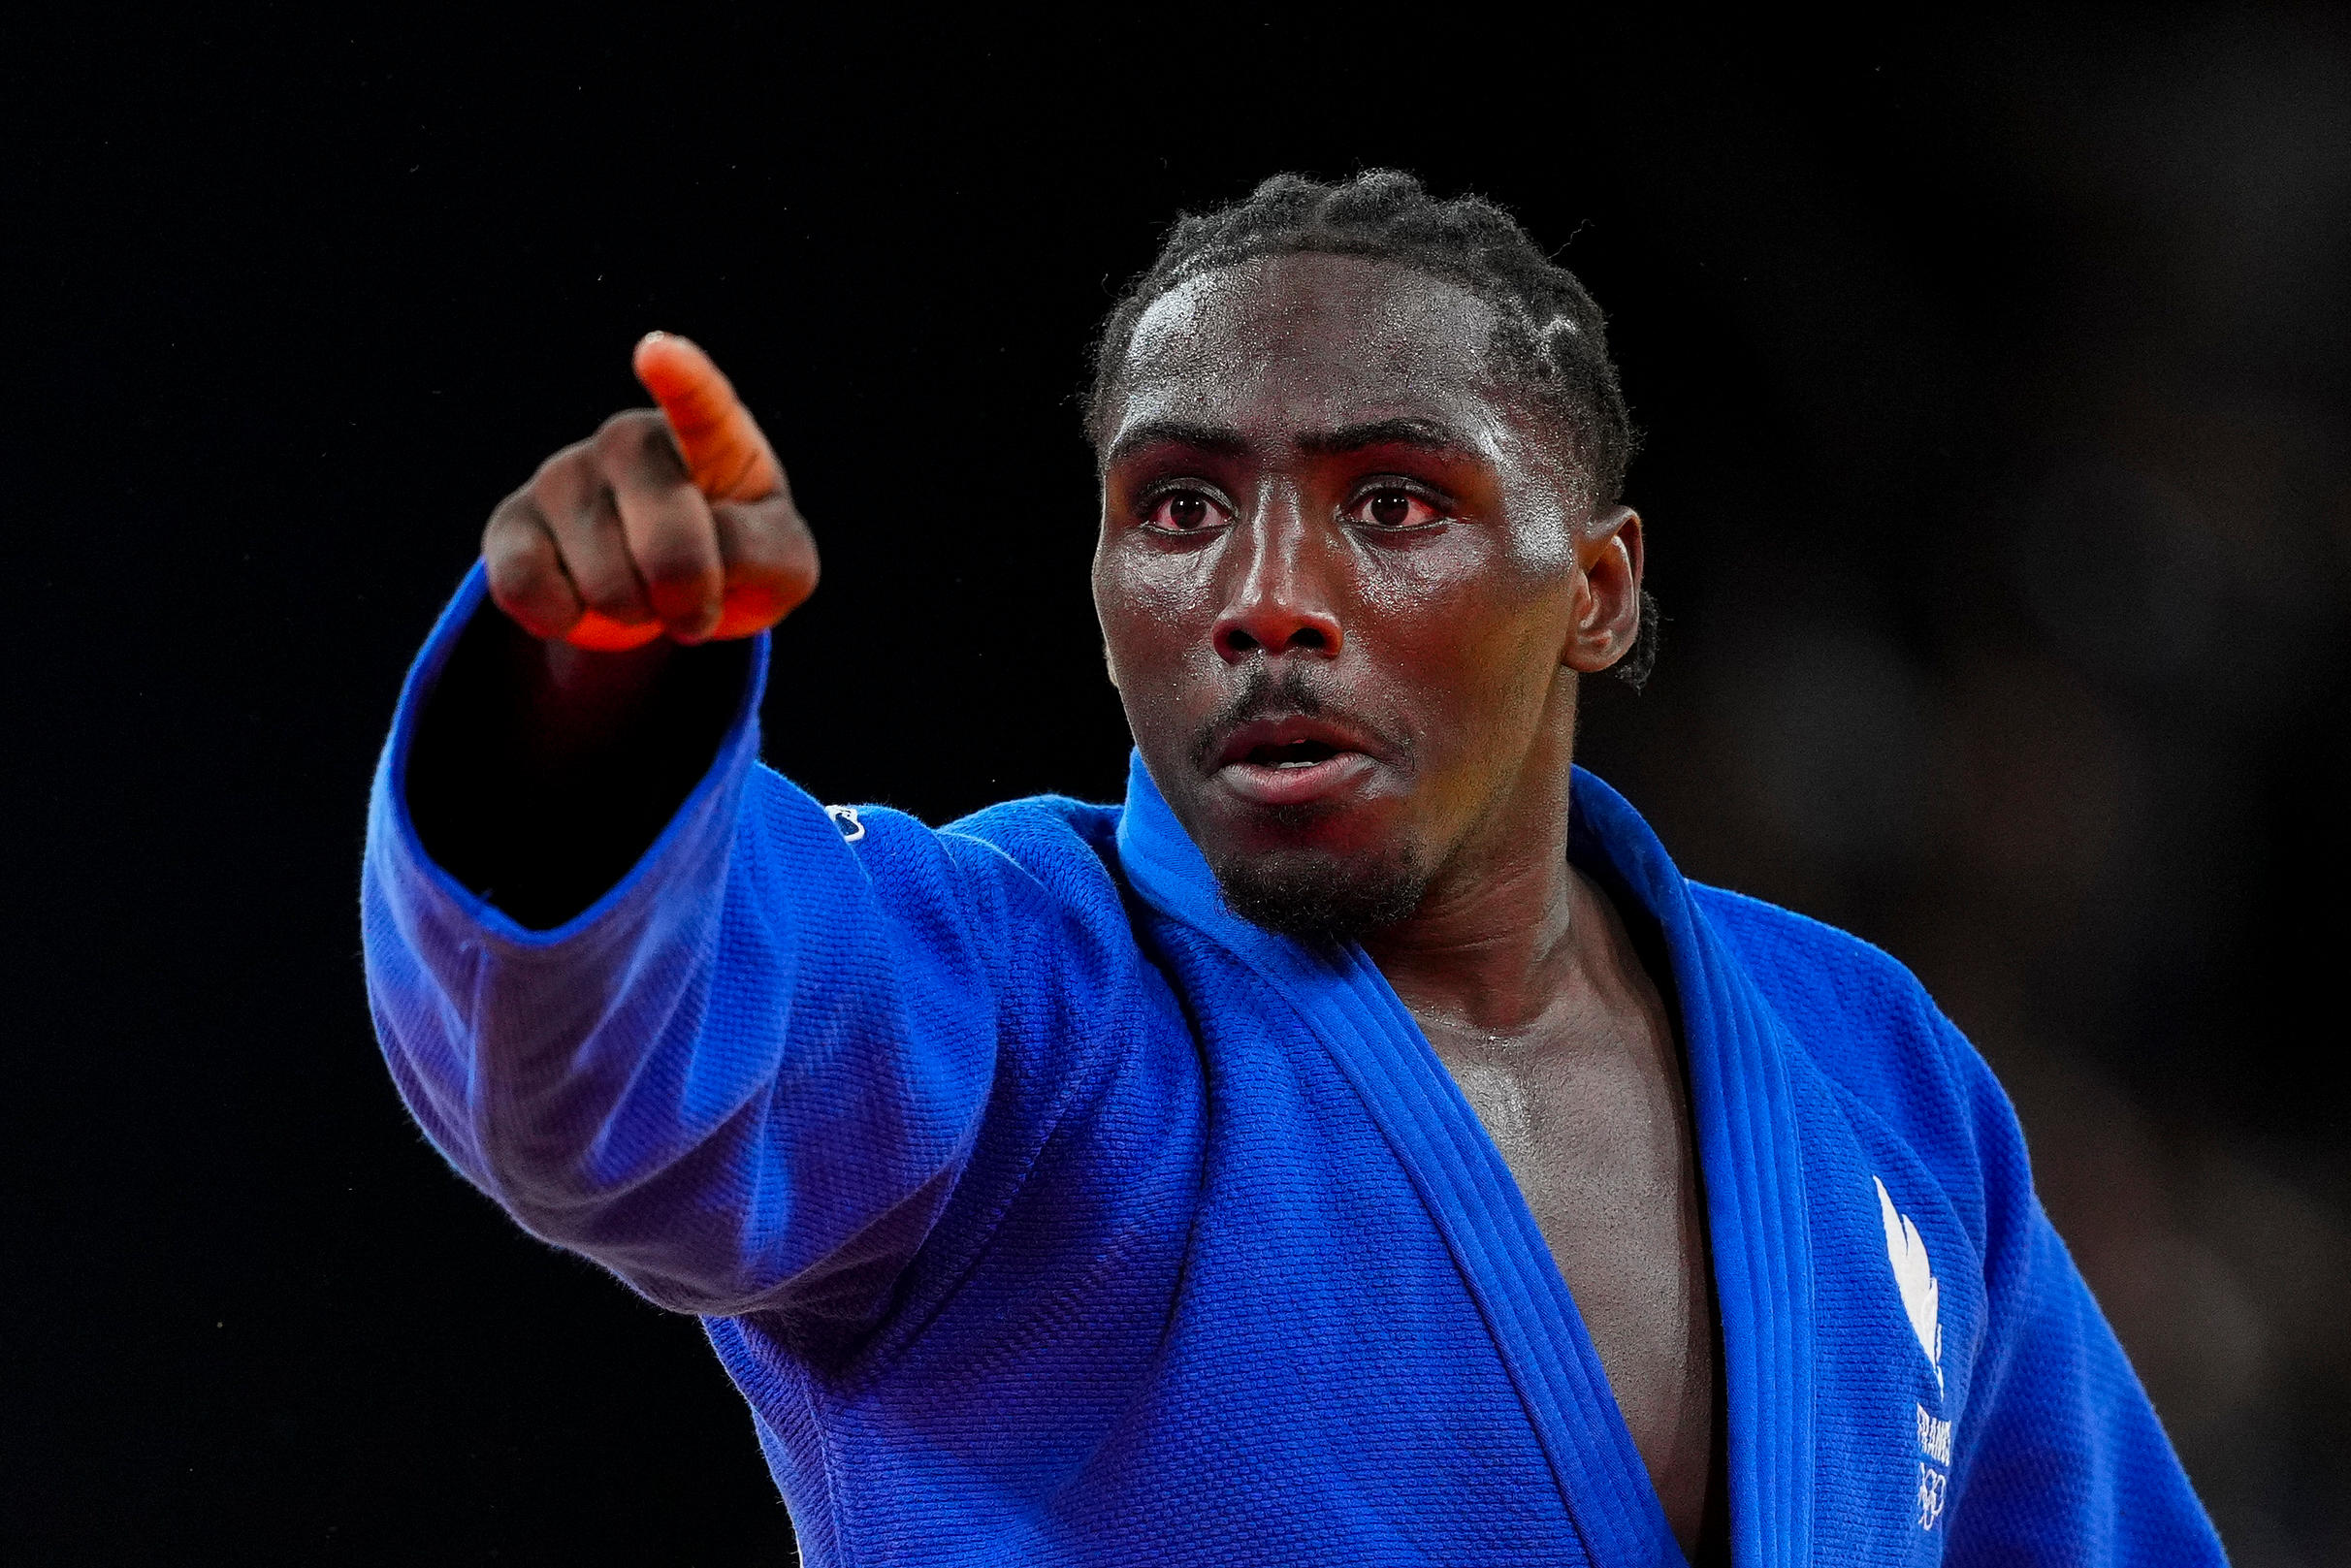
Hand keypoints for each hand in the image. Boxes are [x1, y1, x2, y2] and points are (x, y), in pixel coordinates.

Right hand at [482, 334, 819, 650]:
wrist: (665, 587)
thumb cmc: (737, 557)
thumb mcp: (782, 562)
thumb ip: (759, 551)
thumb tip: (687, 555)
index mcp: (711, 436)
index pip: (698, 400)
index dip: (679, 377)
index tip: (657, 352)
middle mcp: (631, 440)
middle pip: (672, 550)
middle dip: (692, 602)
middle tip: (695, 600)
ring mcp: (564, 473)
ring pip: (606, 586)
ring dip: (635, 617)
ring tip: (643, 590)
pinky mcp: (511, 521)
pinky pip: (527, 588)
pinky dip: (564, 620)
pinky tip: (580, 600)